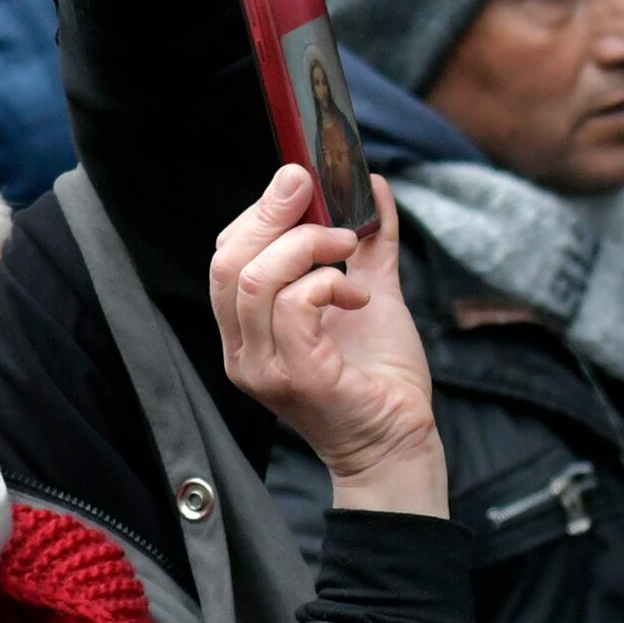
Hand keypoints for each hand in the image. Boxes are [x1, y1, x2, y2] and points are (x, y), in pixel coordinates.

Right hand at [214, 170, 444, 515]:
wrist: (399, 439)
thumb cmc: (379, 376)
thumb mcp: (370, 293)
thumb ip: (367, 243)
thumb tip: (369, 184)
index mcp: (246, 331)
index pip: (225, 258)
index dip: (259, 214)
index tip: (302, 183)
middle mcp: (241, 351)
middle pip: (228, 263)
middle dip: (273, 214)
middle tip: (316, 191)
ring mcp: (262, 367)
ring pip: (256, 280)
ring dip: (309, 246)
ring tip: (348, 249)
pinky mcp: (295, 377)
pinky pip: (294, 308)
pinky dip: (329, 284)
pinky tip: (357, 295)